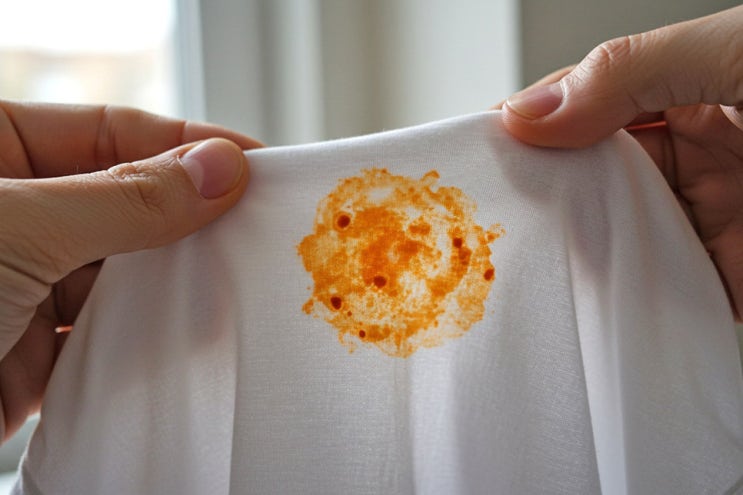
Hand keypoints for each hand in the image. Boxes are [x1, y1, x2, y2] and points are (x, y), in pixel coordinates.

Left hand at [0, 101, 260, 439]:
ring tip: (239, 284)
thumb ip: (126, 199)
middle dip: (195, 218)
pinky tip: (189, 335)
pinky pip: (111, 337)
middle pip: (131, 204)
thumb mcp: (17, 228)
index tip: (258, 165)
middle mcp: (15, 216)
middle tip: (264, 229)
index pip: (115, 134)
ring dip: (178, 284)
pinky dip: (150, 340)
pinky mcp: (34, 354)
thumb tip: (218, 168)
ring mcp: (26, 286)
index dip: (190, 146)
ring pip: (128, 274)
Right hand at [499, 6, 742, 319]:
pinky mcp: (726, 285)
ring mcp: (708, 223)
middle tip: (490, 212)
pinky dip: (621, 301)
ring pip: (615, 238)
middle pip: (592, 177)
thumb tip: (530, 111)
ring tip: (520, 260)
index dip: (534, 124)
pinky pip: (659, 294)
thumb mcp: (742, 53)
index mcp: (691, 92)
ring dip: (575, 251)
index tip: (484, 150)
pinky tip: (583, 300)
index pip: (588, 107)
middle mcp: (694, 158)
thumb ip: (634, 70)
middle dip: (543, 192)